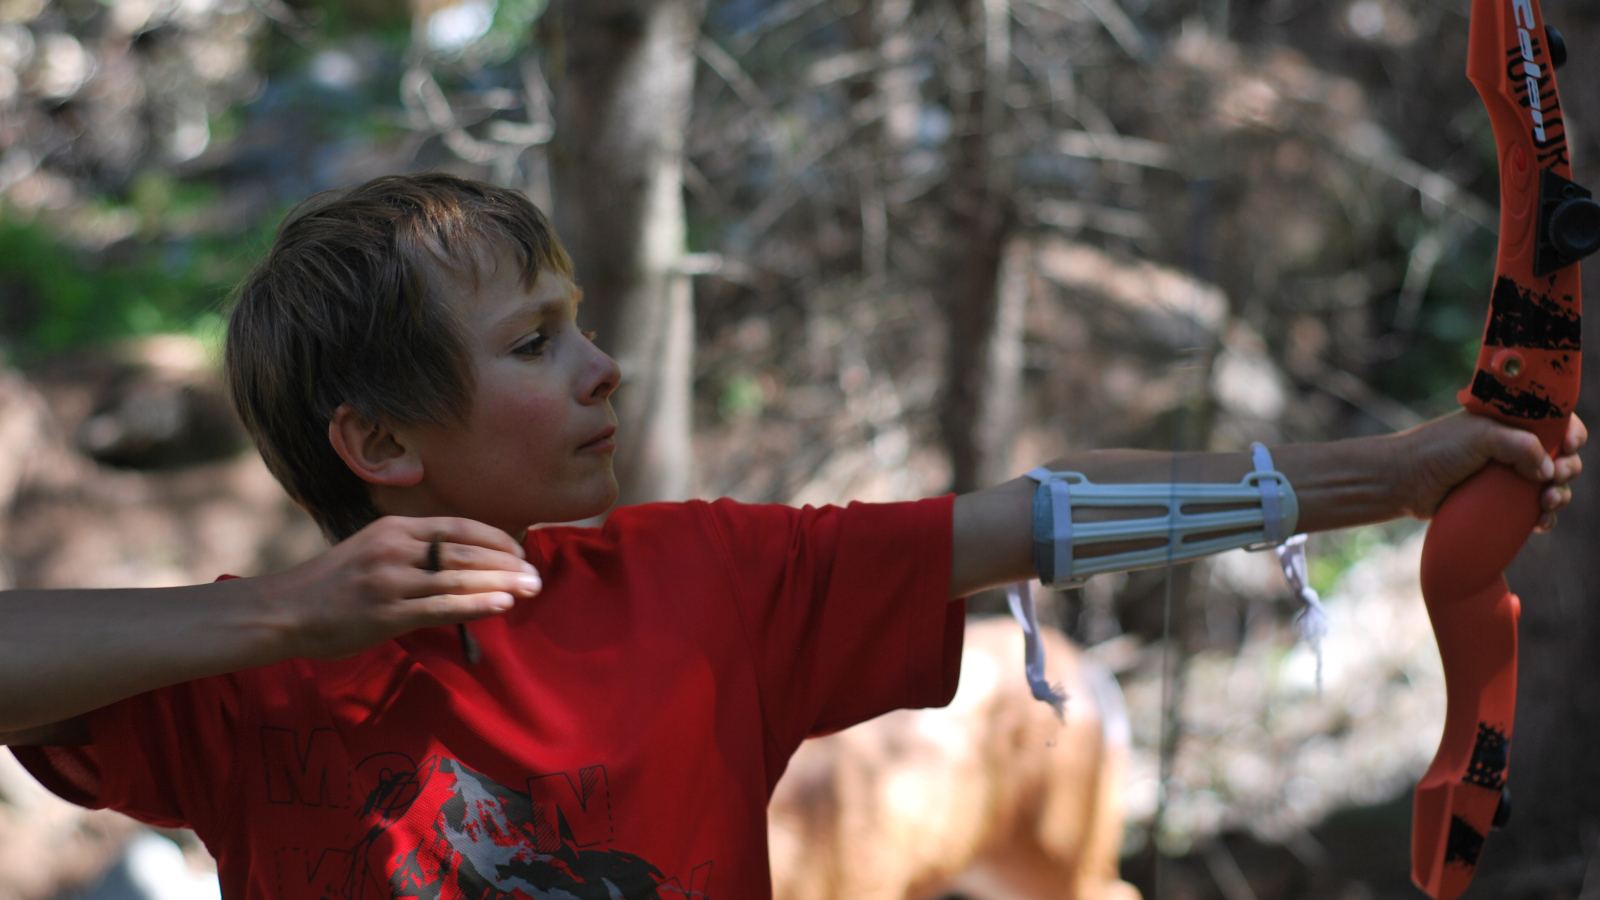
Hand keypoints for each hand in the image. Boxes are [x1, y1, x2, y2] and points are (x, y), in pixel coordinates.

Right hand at [259, 516, 541, 659]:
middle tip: (537, 576)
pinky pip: (441, 607)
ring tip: (531, 589)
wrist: (283, 611)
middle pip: (465, 552)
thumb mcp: (372, 550)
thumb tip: (463, 562)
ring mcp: (390, 580)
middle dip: (507, 563)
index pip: (459, 527)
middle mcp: (395, 548)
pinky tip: (502, 604)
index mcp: (395, 528)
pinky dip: (476, 604)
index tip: (520, 552)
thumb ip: (413, 551)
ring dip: (501, 583)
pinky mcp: (386, 613)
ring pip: (458, 577)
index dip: (496, 539)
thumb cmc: (332, 585)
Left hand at [1398, 411, 1585, 530]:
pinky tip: (1540, 523)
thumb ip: (1519, 445)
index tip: (1569, 445)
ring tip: (1547, 502)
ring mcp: (1507, 475)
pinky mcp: (1499, 501)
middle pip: (1560, 456)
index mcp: (1512, 421)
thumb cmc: (1437, 450)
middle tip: (1554, 477)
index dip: (1571, 433)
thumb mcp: (1480, 436)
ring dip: (1560, 495)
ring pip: (1551, 486)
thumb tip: (1548, 470)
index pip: (1557, 422)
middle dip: (1567, 468)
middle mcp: (1513, 446)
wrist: (1402, 481)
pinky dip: (1544, 517)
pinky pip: (1533, 510)